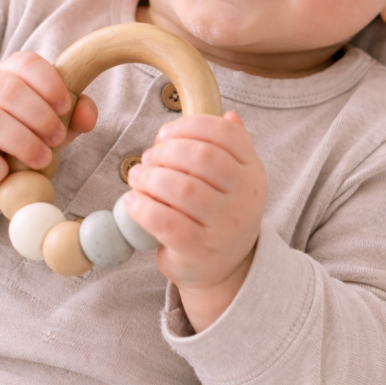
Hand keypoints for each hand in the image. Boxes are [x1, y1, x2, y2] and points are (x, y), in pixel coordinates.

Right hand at [0, 51, 96, 229]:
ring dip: (23, 142)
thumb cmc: (14, 138)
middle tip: (57, 138)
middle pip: (8, 89)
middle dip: (40, 116)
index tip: (65, 107)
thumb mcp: (46, 124)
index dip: (49, 83)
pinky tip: (6, 174)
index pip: (25, 62)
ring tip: (41, 160)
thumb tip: (88, 115)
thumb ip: (71, 116)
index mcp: (6, 73)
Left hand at [125, 111, 266, 331]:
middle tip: (148, 158)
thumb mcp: (234, 179)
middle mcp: (245, 197)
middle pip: (201, 158)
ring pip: (182, 189)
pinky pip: (166, 222)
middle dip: (165, 152)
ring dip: (150, 178)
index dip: (188, 127)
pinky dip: (142, 208)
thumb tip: (228, 116)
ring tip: (137, 178)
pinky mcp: (200, 250)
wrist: (224, 268)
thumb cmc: (220, 213)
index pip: (225, 134)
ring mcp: (225, 226)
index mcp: (253, 171)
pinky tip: (132, 202)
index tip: (164, 134)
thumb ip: (231, 147)